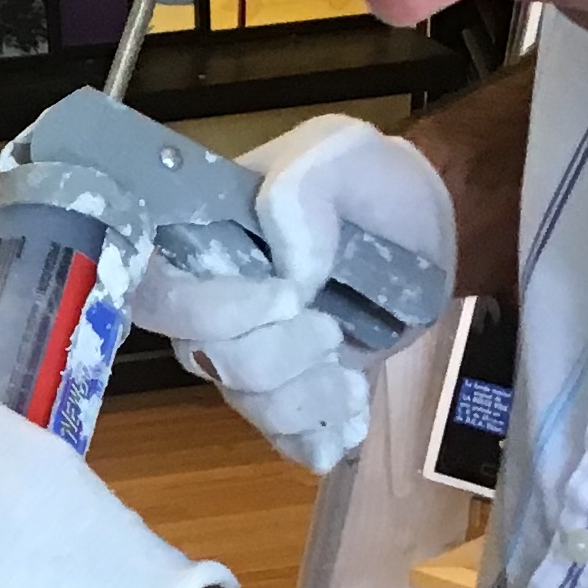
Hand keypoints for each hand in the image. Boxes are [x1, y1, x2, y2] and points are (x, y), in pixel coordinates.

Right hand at [126, 115, 456, 474]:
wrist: (429, 229)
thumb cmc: (370, 184)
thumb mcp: (338, 152)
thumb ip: (301, 189)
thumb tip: (287, 269)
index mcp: (200, 244)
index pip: (157, 292)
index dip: (207, 311)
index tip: (288, 297)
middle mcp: (206, 305)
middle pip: (202, 358)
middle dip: (275, 355)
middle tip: (332, 329)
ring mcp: (245, 353)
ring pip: (243, 401)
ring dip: (303, 398)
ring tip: (350, 375)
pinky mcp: (288, 391)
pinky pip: (279, 436)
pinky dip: (314, 436)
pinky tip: (348, 415)